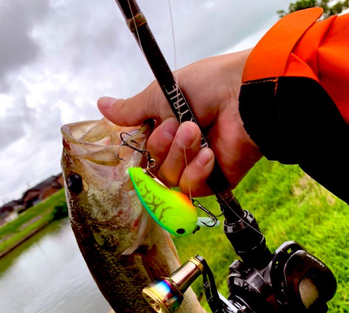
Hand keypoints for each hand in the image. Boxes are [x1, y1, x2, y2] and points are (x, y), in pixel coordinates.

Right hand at [98, 50, 261, 196]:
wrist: (244, 97)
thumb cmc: (207, 86)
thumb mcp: (161, 93)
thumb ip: (133, 109)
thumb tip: (101, 105)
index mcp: (166, 128)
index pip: (142, 150)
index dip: (142, 144)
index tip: (148, 128)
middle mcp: (179, 150)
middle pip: (153, 167)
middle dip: (163, 145)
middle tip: (180, 124)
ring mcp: (196, 166)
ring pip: (170, 178)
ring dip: (181, 153)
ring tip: (197, 131)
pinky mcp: (214, 180)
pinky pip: (192, 188)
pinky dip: (198, 170)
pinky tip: (210, 153)